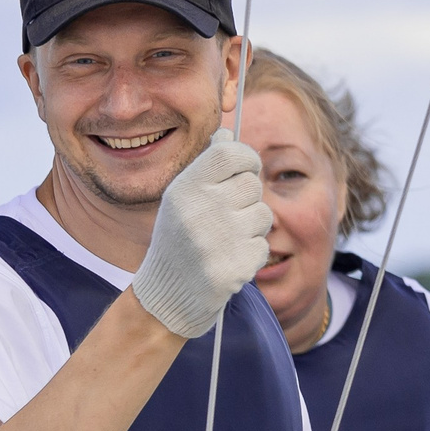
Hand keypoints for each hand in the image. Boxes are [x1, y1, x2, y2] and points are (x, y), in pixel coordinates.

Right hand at [129, 132, 273, 338]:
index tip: (245, 169)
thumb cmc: (176, 243)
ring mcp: (219, 241)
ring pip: (263, 215)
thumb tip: (227, 132)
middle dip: (247, 199)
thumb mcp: (180, 200)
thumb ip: (205, 168)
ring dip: (251, 228)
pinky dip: (251, 254)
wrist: (166, 298)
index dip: (246, 158)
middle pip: (252, 185)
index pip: (230, 153)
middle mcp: (201, 211)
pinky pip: (263, 246)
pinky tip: (228, 261)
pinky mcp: (235, 268)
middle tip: (226, 218)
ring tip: (225, 241)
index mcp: (184, 190)